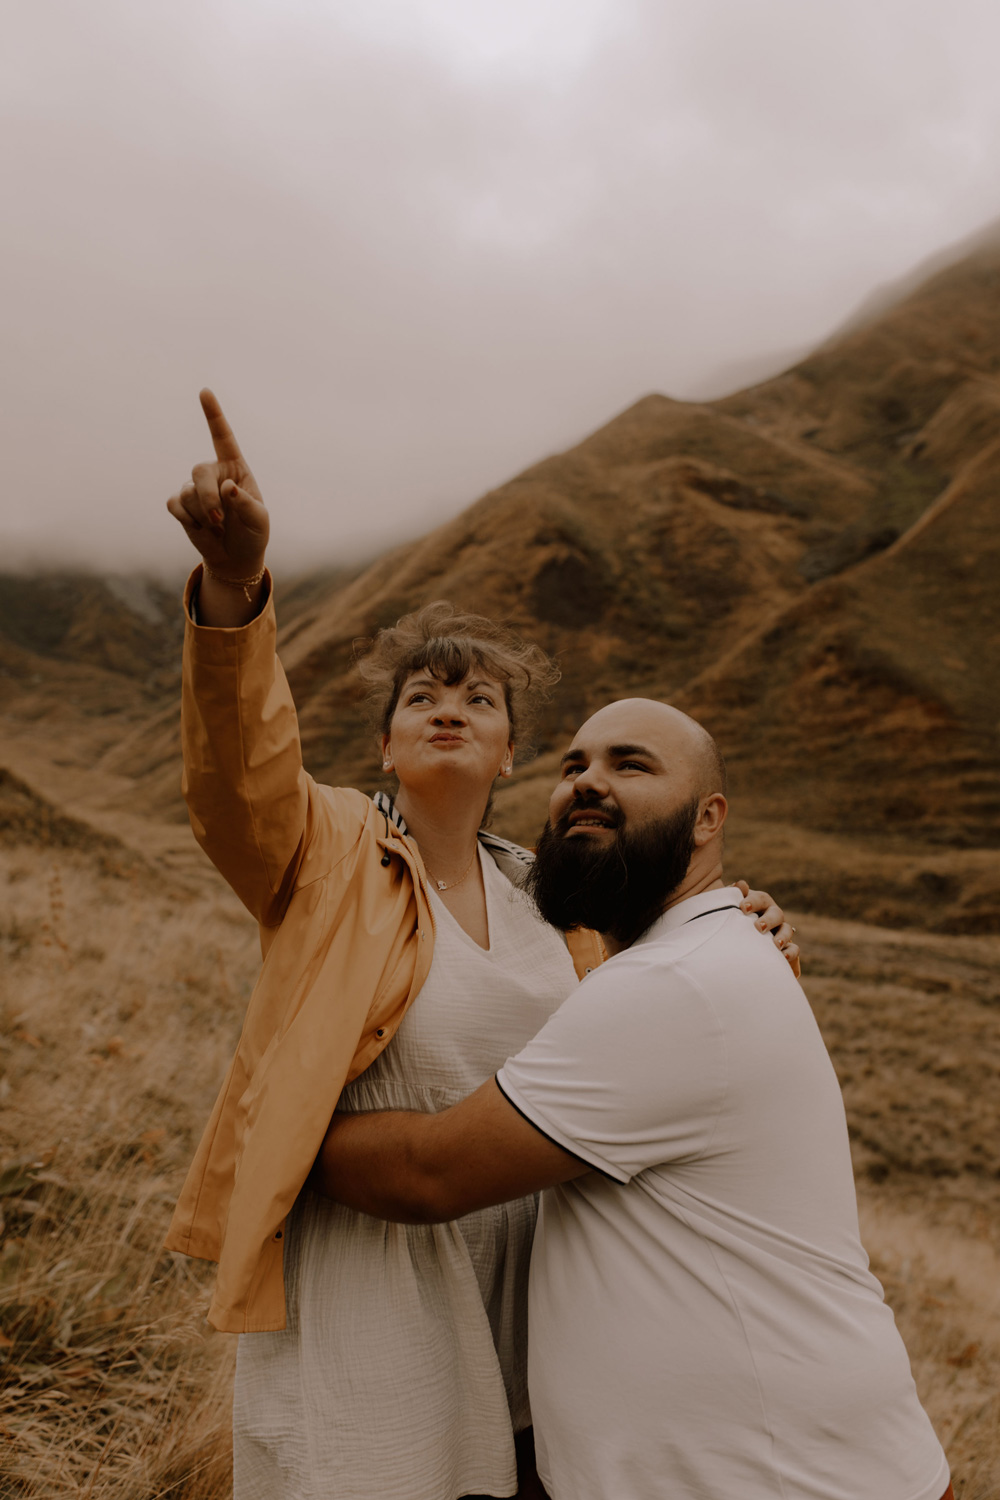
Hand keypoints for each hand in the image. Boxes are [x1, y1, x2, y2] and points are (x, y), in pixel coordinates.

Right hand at [165, 389, 268, 578]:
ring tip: (217, 527)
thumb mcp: (259, 520)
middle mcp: (214, 473)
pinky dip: (188, 520)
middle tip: (218, 520)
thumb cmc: (252, 533)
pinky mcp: (181, 504)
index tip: (204, 391)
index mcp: (236, 468)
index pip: (223, 437)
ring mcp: (195, 488)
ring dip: (202, 515)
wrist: (235, 557)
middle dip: (207, 497)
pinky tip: (201, 528)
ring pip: (187, 493)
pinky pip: (175, 504)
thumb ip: (246, 503)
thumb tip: (227, 488)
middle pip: (199, 470)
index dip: (213, 414)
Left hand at [732, 879, 800, 976]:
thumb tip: (741, 884)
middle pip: (776, 914)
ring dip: (783, 937)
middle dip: (768, 920)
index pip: (759, 899)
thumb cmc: (731, 917)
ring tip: (776, 945)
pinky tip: (783, 957)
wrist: (735, 937)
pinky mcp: (785, 947)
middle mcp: (773, 914)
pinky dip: (791, 952)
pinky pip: (793, 949)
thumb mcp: (730, 905)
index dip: (752, 902)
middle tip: (758, 927)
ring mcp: (780, 930)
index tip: (743, 908)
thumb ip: (733, 895)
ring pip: (787, 930)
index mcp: (760, 902)